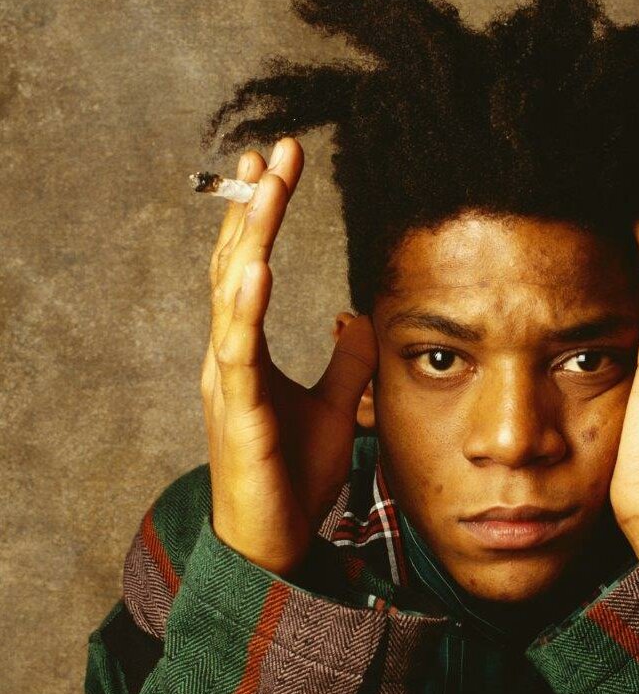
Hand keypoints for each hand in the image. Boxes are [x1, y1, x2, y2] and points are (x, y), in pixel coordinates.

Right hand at [201, 137, 377, 575]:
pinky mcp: (237, 414)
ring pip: (232, 295)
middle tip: (274, 152)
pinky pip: (238, 355)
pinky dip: (244, 311)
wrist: (274, 540)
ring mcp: (227, 383)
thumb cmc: (293, 474)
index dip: (261, 217)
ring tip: (264, 185)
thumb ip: (344, 360)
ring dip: (250, 238)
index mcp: (247, 351)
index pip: (251, 267)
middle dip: (255, 207)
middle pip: (236, 265)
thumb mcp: (333, 405)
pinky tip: (256, 272)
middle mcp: (229, 356)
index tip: (277, 165)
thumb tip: (355, 317)